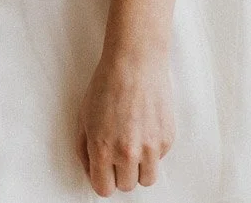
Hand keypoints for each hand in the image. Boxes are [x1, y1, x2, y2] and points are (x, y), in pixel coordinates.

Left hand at [79, 50, 174, 195]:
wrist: (135, 62)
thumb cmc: (107, 85)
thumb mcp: (83, 118)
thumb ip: (85, 150)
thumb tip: (93, 170)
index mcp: (102, 149)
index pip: (104, 188)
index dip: (103, 180)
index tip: (104, 171)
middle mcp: (127, 153)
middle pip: (126, 186)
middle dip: (121, 174)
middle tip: (119, 154)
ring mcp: (150, 147)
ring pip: (147, 179)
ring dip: (139, 169)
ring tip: (134, 148)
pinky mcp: (167, 138)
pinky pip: (159, 158)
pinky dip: (152, 150)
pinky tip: (145, 128)